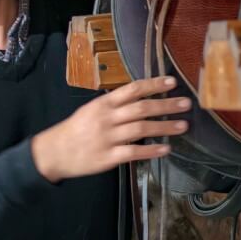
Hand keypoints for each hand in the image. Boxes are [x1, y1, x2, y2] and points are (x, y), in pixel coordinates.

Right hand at [30, 76, 190, 181]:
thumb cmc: (76, 129)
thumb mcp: (92, 110)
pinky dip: (151, 150)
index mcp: (104, 103)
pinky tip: (166, 149)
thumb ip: (115, 105)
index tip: (172, 82)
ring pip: (141, 129)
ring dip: (164, 127)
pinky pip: (133, 152)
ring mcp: (108, 138)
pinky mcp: (108, 157)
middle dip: (166, 105)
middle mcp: (107, 118)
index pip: (133, 89)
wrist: (54, 152)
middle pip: (141, 108)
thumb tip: (140, 98)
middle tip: (186, 104)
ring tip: (183, 125)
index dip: (153, 85)